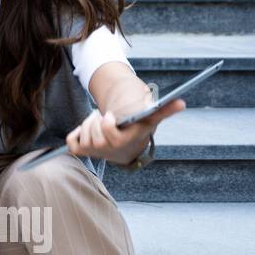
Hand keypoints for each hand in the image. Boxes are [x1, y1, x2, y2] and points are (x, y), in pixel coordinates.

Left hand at [65, 96, 184, 166]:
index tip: (109, 115)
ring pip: (84, 135)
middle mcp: (108, 150)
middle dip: (96, 120)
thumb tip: (181, 102)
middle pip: (94, 132)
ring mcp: (95, 153)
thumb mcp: (150, 120)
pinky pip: (72, 142)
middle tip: (103, 116)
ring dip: (88, 124)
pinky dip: (76, 133)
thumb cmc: (137, 129)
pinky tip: (87, 130)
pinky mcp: (83, 152)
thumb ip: (164, 110)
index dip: (105, 122)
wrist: (125, 150)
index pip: (108, 131)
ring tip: (98, 122)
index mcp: (124, 142)